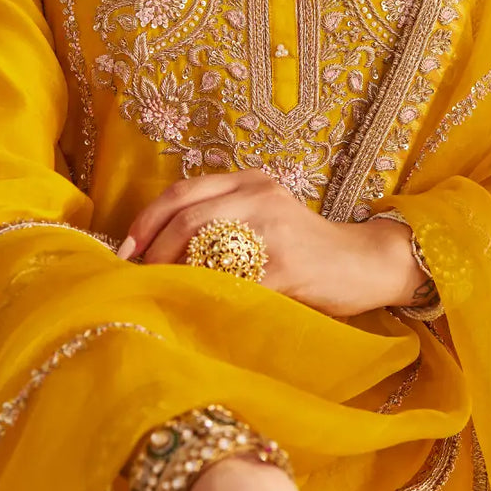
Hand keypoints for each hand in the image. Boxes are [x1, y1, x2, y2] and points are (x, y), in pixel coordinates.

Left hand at [117, 170, 415, 317]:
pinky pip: (231, 280)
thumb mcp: (265, 218)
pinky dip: (205, 294)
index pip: (183, 191)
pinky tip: (194, 309)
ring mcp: (272, 228)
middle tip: (138, 279)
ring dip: (172, 271)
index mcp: (250, 181)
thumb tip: (154, 253)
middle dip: (153, 251)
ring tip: (160, 293)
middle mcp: (259, 194)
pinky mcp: (285, 264)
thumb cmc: (305, 250)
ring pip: (201, 244)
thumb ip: (223, 221)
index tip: (125, 251)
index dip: (147, 220)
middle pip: (186, 216)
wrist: (365, 263)